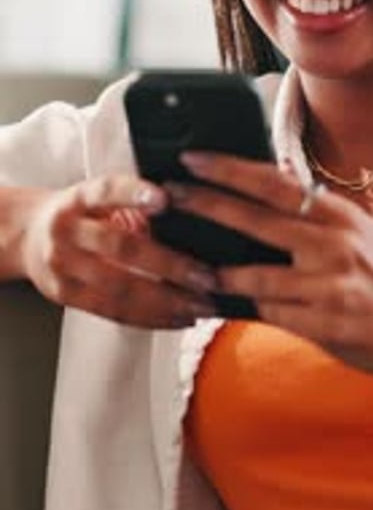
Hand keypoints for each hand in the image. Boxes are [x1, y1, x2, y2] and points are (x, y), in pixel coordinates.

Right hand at [4, 176, 215, 327]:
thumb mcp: (98, 197)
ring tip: (200, 306)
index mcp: (79, 197)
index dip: (135, 193)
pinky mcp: (66, 296)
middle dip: (169, 264)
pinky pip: (113, 312)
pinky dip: (150, 318)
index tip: (166, 199)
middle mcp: (68, 230)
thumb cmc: (80, 214)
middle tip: (207, 276)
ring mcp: (64, 266)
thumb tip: (190, 214)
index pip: (107, 191)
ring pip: (119, 288)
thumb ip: (132, 203)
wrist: (29, 237)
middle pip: (120, 248)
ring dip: (166, 301)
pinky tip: (179, 318)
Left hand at [169, 152, 372, 379]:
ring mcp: (330, 285)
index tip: (195, 159)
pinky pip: (270, 314)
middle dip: (207, 204)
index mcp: (339, 215)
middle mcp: (335, 244)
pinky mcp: (325, 324)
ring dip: (220, 274)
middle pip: (257, 220)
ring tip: (194, 269)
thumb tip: (271, 180)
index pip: (276, 183)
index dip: (231, 169)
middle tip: (171, 195)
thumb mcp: (359, 229)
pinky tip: (225, 304)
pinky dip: (246, 308)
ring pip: (256, 276)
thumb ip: (317, 210)